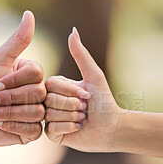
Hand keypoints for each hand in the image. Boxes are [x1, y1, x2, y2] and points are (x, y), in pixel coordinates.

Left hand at [0, 11, 45, 145]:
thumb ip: (16, 40)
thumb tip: (29, 14)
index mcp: (31, 74)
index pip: (36, 73)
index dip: (14, 80)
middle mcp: (37, 92)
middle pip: (37, 93)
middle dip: (10, 97)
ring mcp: (36, 112)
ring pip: (36, 112)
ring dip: (9, 112)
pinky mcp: (31, 131)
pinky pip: (33, 130)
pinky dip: (13, 126)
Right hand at [45, 28, 123, 151]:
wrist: (112, 127)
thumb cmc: (104, 101)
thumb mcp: (93, 76)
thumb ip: (81, 54)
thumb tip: (73, 30)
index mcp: (56, 86)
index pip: (51, 84)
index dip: (70, 92)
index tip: (87, 96)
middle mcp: (49, 100)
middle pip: (50, 100)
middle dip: (73, 106)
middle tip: (85, 110)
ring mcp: (49, 117)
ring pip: (50, 114)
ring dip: (73, 117)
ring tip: (83, 119)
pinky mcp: (52, 133)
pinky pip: (52, 128)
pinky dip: (70, 127)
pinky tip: (78, 128)